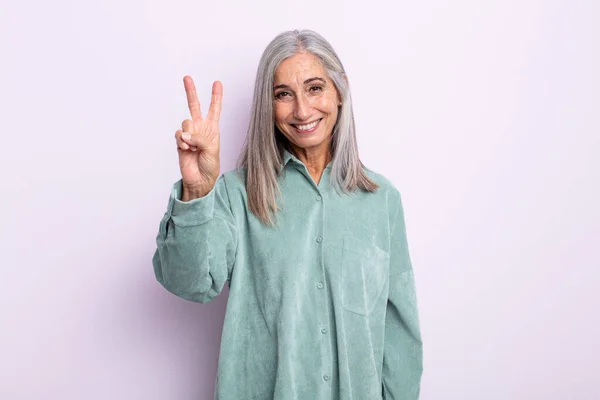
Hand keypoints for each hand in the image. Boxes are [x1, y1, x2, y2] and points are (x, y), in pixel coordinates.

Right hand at [175, 76, 222, 197]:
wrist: (200, 179)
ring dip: (190, 135)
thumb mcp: (212, 149)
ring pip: (186, 122)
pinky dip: (182, 141)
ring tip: (193, 147)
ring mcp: (189, 134)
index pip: (215, 109)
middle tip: (187, 78)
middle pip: (194, 106)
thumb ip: (200, 138)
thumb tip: (185, 134)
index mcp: (212, 129)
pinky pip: (178, 134)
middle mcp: (200, 129)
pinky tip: (187, 149)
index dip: (216, 96)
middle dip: (191, 92)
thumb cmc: (210, 166)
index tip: (217, 83)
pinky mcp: (180, 141)